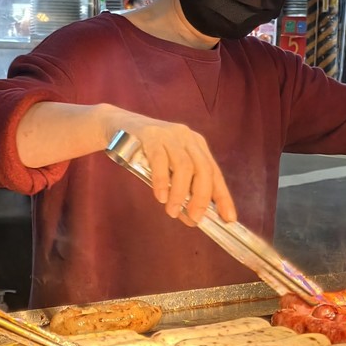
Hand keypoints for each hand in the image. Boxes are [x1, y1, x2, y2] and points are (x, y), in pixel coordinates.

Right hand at [109, 111, 236, 224]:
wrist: (116, 126)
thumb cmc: (144, 153)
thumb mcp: (166, 168)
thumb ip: (179, 187)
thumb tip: (192, 217)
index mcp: (197, 145)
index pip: (215, 173)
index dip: (223, 197)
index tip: (229, 219)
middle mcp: (188, 137)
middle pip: (203, 169)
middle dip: (202, 197)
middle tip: (195, 218)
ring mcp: (170, 135)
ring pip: (184, 166)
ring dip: (180, 193)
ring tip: (171, 211)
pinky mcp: (151, 135)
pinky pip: (160, 160)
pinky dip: (162, 181)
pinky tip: (160, 197)